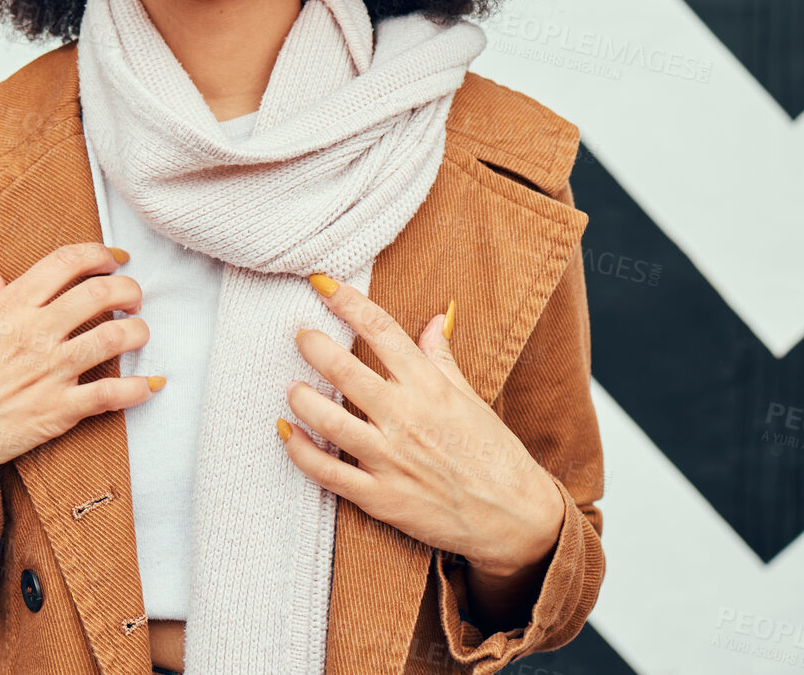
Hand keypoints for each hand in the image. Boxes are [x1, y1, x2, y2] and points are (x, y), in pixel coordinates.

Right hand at [0, 243, 160, 497]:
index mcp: (11, 306)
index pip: (66, 262)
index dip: (98, 254)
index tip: (113, 259)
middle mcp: (35, 332)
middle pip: (100, 293)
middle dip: (128, 289)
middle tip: (132, 296)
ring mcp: (50, 371)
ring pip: (114, 337)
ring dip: (138, 331)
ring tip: (138, 332)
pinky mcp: (58, 411)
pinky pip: (112, 395)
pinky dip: (139, 388)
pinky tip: (149, 384)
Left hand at [277, 275, 564, 581]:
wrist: (517, 519)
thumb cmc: (494, 455)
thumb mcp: (470, 398)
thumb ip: (442, 358)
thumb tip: (434, 318)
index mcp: (429, 387)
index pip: (381, 331)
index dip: (347, 302)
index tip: (320, 283)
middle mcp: (407, 418)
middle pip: (345, 370)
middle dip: (313, 345)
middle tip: (300, 335)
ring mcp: (391, 459)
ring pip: (329, 421)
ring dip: (301, 398)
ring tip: (291, 386)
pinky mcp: (381, 498)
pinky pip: (329, 472)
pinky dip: (301, 451)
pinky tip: (286, 431)